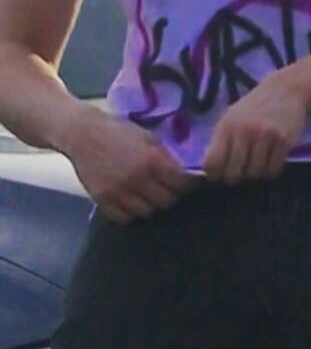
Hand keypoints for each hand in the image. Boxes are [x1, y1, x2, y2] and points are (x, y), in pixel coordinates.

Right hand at [64, 106, 198, 224]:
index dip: (189, 184)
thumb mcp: (147, 136)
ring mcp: (118, 192)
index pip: (181, 183)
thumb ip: (165, 155)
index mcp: (151, 160)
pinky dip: (132, 212)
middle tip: (170, 189)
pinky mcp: (102, 200)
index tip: (190, 182)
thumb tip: (185, 170)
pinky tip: (133, 201)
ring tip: (151, 195)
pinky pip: (124, 218)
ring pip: (147, 212)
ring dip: (152, 205)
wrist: (81, 133)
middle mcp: (137, 179)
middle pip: (166, 202)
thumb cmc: (118, 130)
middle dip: (172, 195)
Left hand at [202, 74, 306, 182]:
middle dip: (235, 178)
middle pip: (233, 173)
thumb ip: (220, 141)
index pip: (213, 162)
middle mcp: (244, 131)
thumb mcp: (231, 118)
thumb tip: (209, 170)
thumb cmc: (253, 107)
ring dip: (255, 174)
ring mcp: (265, 136)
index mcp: (226, 126)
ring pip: (255, 174)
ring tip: (257, 164)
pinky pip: (274, 169)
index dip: (214, 175)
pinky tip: (271, 160)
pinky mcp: (283, 141)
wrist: (284, 90)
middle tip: (240, 173)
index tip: (219, 176)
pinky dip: (271, 170)